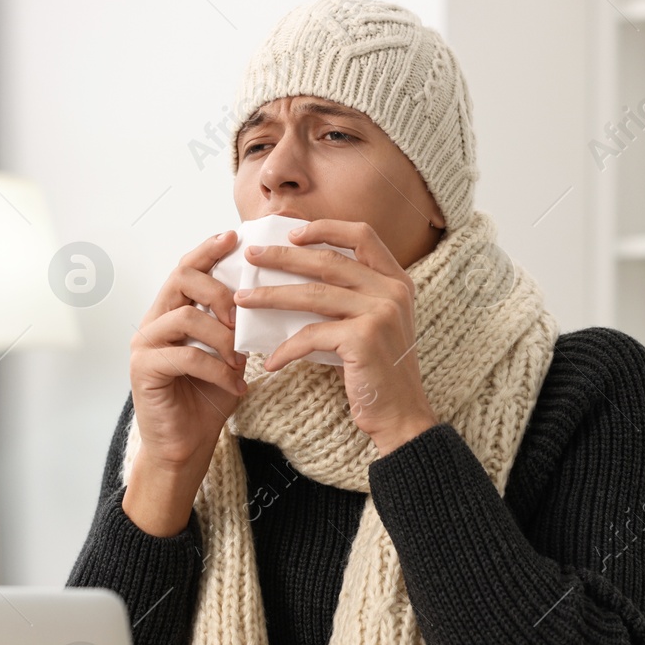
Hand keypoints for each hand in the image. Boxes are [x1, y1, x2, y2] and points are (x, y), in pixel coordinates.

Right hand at [124, 230, 248, 534]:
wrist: (185, 447)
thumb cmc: (206, 400)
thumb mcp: (230, 356)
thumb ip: (236, 327)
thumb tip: (265, 298)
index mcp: (172, 312)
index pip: (187, 267)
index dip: (209, 249)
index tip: (235, 237)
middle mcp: (153, 322)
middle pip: (182, 278)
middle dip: (221, 292)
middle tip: (242, 316)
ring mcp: (144, 345)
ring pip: (186, 316)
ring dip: (223, 337)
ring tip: (240, 362)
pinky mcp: (144, 369)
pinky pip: (186, 355)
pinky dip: (217, 369)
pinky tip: (236, 387)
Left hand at [235, 219, 437, 454]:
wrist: (401, 416)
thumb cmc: (378, 372)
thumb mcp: (372, 325)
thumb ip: (349, 298)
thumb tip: (295, 280)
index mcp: (396, 280)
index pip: (361, 234)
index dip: (325, 228)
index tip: (291, 232)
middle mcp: (392, 291)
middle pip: (328, 260)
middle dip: (284, 256)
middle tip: (253, 256)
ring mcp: (380, 313)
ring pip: (313, 294)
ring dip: (272, 296)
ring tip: (243, 300)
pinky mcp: (363, 339)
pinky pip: (311, 336)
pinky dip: (287, 349)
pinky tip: (271, 361)